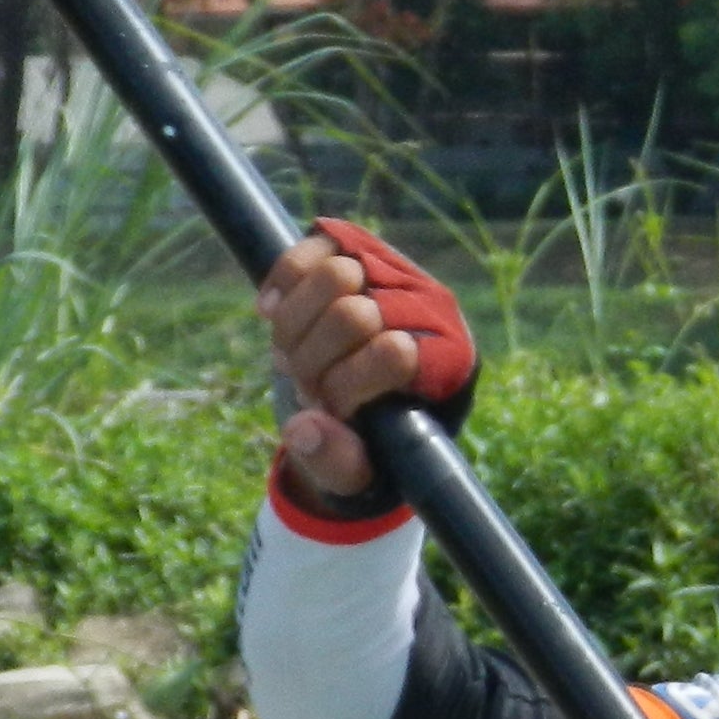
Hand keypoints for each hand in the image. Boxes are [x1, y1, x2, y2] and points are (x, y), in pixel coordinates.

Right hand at [260, 217, 474, 516]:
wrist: (350, 403)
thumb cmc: (362, 443)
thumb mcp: (352, 472)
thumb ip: (334, 460)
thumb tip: (307, 428)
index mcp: (447, 366)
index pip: (392, 353)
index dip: (340, 386)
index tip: (326, 407)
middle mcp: (432, 311)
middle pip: (354, 314)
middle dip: (312, 358)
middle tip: (306, 382)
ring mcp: (397, 274)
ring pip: (332, 274)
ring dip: (295, 324)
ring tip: (294, 352)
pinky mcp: (359, 250)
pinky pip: (312, 246)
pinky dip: (283, 281)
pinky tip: (272, 310)